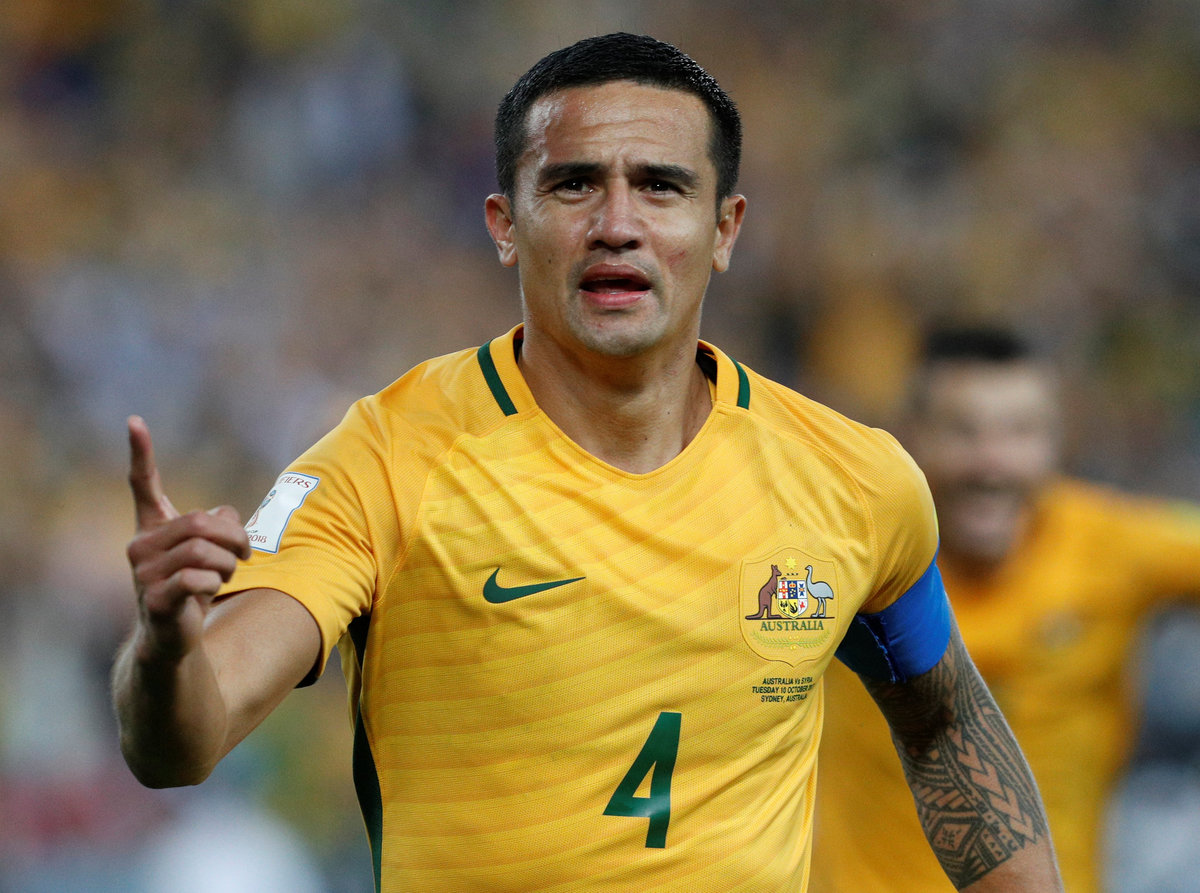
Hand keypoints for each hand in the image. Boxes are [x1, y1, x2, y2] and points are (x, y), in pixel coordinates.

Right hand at [125, 416, 250, 662]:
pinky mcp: (153, 600)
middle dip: (233, 537)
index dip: (141, 453)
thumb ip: (218, 525)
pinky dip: (214, 583)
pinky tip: (209, 591)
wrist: (174, 639)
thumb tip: (225, 515)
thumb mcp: (210, 552)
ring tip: (226, 576)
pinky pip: (196, 578)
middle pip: (200, 522)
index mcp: (151, 529)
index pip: (143, 485)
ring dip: (227, 564)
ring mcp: (143, 574)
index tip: (135, 420)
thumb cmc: (192, 589)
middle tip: (245, 554)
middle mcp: (140, 547)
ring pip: (203, 551)